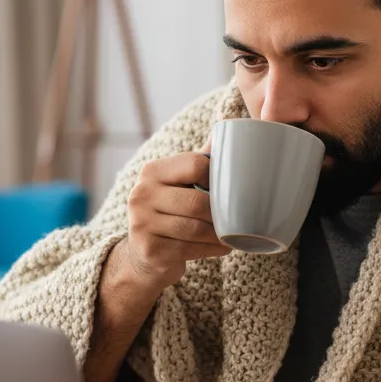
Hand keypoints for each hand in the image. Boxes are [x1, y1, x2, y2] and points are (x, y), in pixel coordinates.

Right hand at [124, 143, 229, 290]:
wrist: (143, 254)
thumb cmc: (170, 212)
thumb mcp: (178, 183)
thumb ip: (200, 160)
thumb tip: (230, 128)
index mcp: (152, 171)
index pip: (195, 164)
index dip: (217, 177)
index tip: (228, 188)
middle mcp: (141, 194)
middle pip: (197, 202)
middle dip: (222, 213)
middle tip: (239, 217)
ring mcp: (142, 223)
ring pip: (195, 228)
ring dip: (220, 234)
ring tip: (234, 234)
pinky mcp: (150, 250)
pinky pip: (191, 249)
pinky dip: (212, 249)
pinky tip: (223, 247)